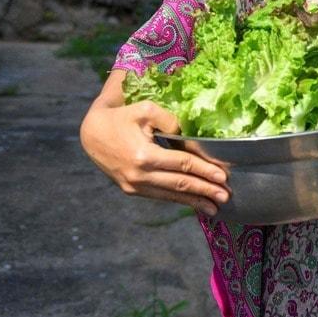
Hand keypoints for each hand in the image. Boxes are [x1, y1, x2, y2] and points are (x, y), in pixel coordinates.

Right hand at [79, 99, 230, 216]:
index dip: (205, 171)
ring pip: (170, 195)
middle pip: (180, 184)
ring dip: (194, 201)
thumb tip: (189, 134)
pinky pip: (159, 195)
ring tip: (214, 207)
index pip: (183, 165)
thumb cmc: (121, 117)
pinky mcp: (131, 189)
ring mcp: (134, 185)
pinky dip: (177, 199)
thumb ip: (170, 120)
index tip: (223, 176)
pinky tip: (192, 203)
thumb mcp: (145, 109)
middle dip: (205, 191)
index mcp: (144, 156)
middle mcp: (140, 175)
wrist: (91, 134)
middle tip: (226, 197)